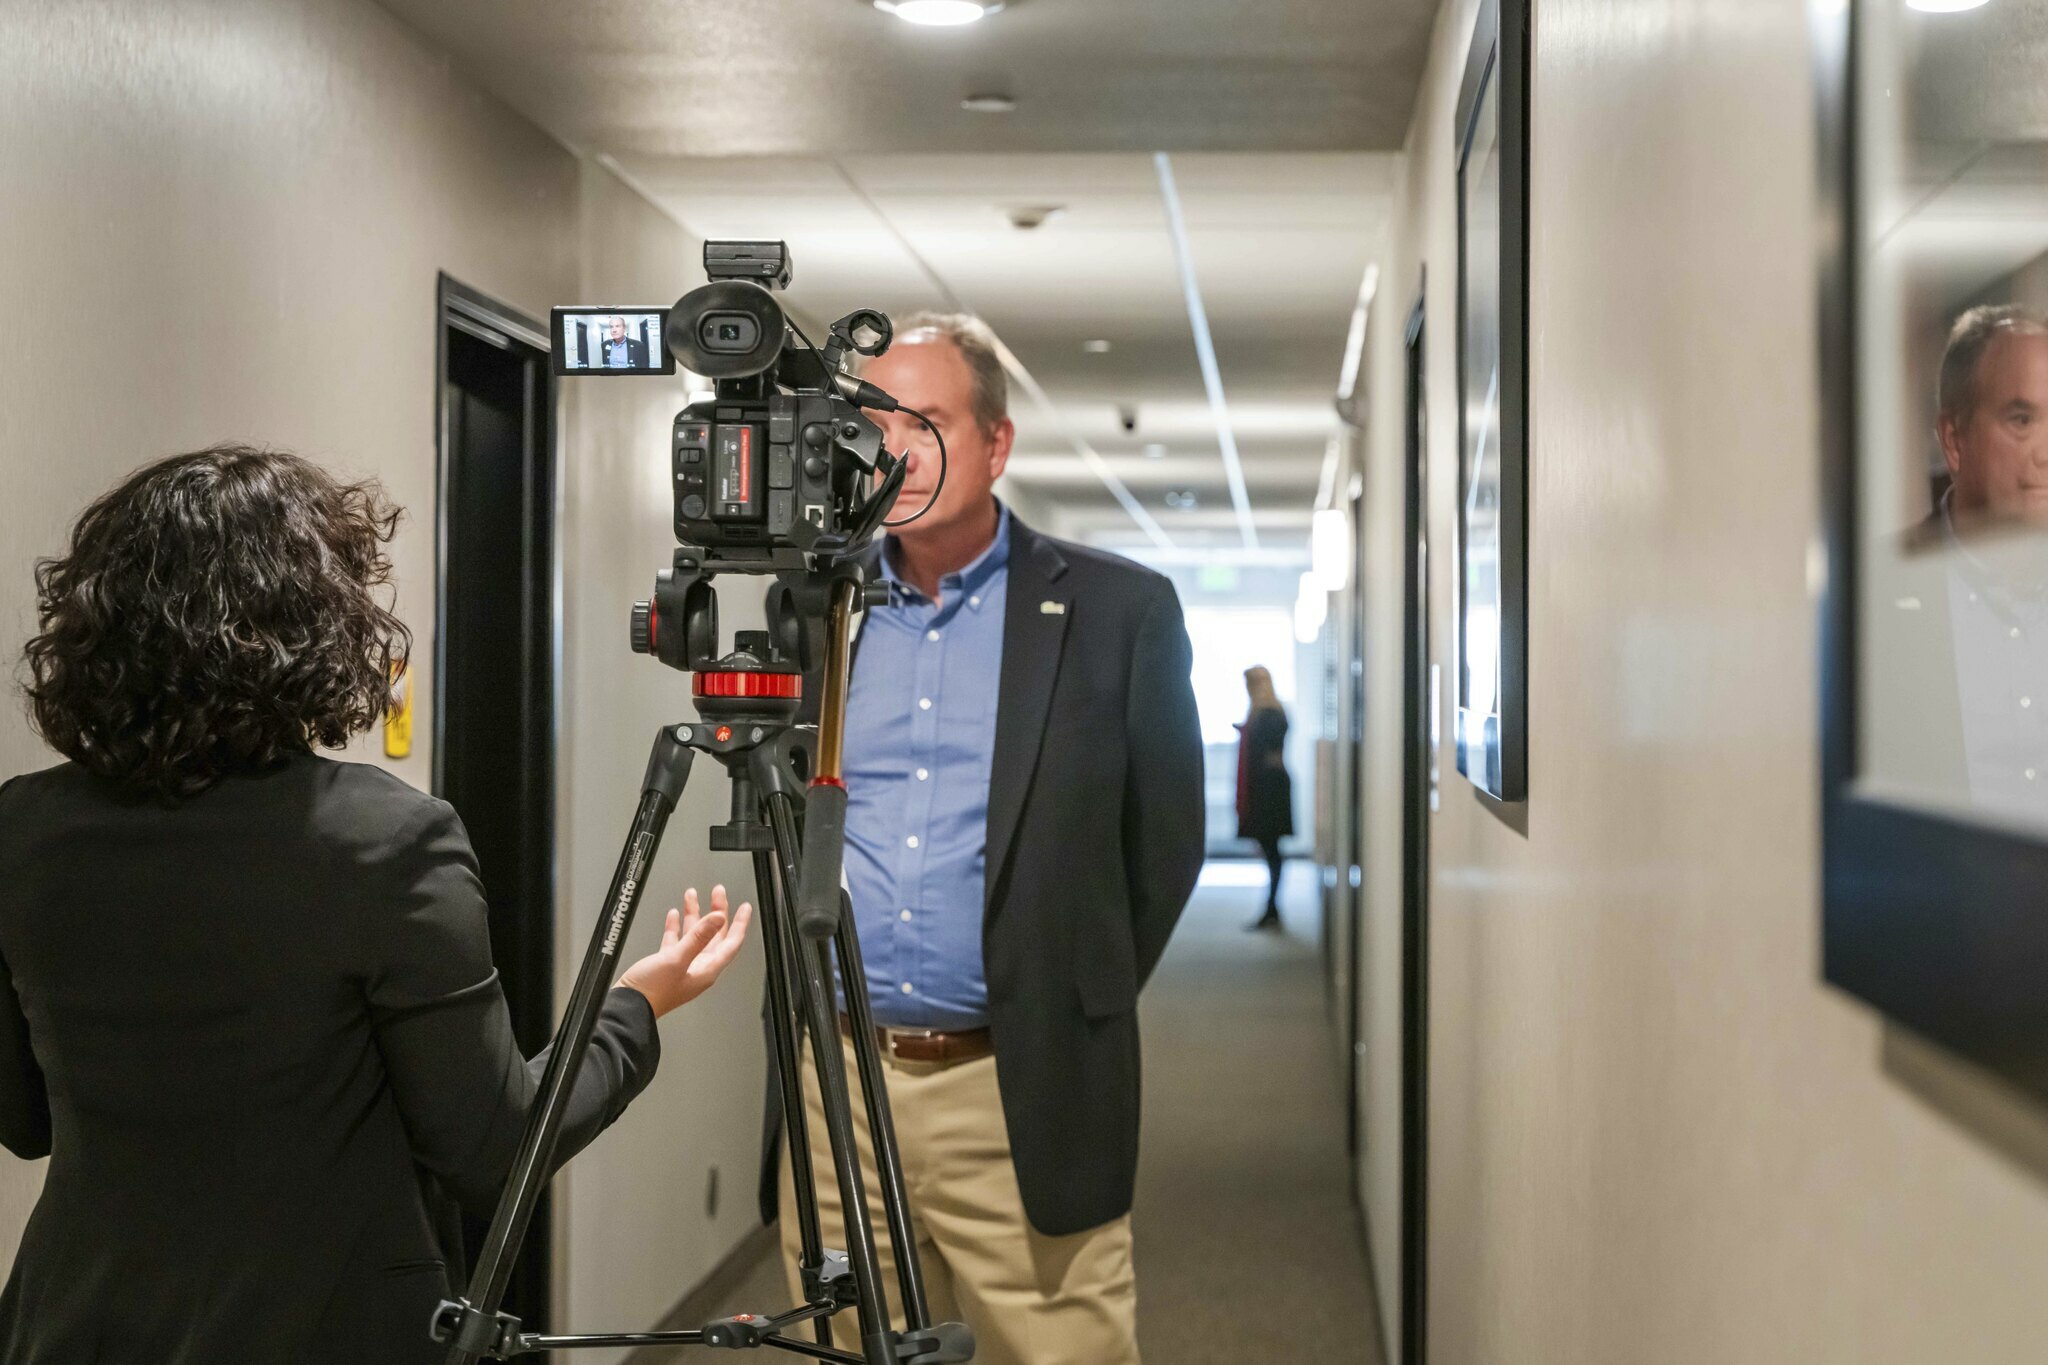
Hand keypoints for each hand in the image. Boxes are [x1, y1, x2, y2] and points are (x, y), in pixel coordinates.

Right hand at [616, 885, 752, 1018]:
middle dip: (716, 912)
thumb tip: (718, 918)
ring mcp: (682, 967)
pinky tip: (673, 915)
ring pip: (693, 935)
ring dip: (694, 915)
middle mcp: (698, 968)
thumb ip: (698, 937)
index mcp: (706, 969)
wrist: (627, 1008)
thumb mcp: (677, 959)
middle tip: (718, 892)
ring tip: (692, 894)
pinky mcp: (665, 966)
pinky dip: (676, 927)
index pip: (731, 943)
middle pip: (714, 935)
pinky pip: (676, 942)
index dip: (739, 924)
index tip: (745, 907)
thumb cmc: (652, 992)